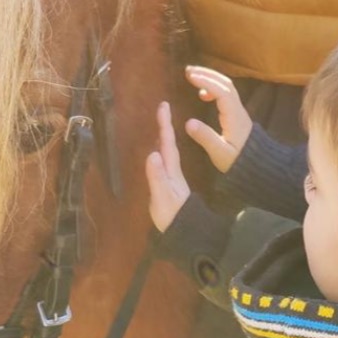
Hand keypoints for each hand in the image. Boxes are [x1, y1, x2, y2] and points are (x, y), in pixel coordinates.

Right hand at [146, 101, 190, 231]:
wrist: (185, 232)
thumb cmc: (172, 216)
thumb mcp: (162, 196)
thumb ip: (157, 177)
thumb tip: (152, 154)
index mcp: (172, 169)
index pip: (168, 142)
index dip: (165, 125)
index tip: (164, 105)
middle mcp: (173, 170)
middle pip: (169, 142)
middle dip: (165, 124)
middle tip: (163, 106)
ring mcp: (173, 176)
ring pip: (170, 150)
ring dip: (166, 134)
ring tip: (162, 120)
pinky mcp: (172, 184)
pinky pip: (169, 159)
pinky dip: (165, 149)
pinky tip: (161, 148)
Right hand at [184, 66, 252, 173]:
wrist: (256, 164)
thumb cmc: (237, 160)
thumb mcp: (220, 152)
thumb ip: (205, 137)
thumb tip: (188, 122)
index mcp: (234, 116)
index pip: (221, 92)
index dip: (206, 82)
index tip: (190, 76)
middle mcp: (238, 109)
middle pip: (226, 84)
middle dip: (208, 74)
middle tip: (188, 70)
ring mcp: (238, 111)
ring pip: (227, 87)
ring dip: (211, 79)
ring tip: (193, 77)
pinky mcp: (237, 114)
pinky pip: (226, 94)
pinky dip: (214, 88)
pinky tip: (203, 95)